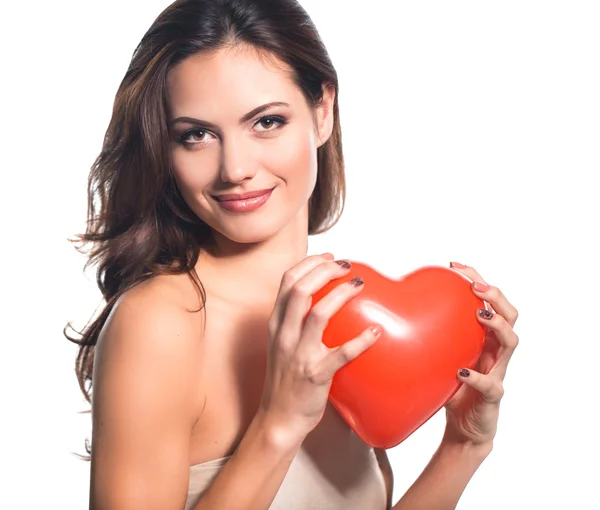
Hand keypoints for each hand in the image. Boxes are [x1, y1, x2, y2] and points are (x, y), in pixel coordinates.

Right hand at [259, 254, 380, 442]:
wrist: (279, 418)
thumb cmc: (285, 379)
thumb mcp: (282, 343)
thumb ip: (295, 321)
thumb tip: (322, 297)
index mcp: (276, 324)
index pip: (287, 281)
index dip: (309, 263)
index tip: (329, 257)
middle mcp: (284, 335)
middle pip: (300, 289)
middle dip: (325, 270)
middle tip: (347, 266)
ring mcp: (299, 355)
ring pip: (318, 314)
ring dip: (341, 294)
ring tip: (359, 285)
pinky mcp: (316, 374)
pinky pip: (343, 353)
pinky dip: (362, 340)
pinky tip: (376, 331)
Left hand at [442, 262, 518, 450]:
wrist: (463, 430)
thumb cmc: (449, 387)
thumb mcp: (437, 355)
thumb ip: (425, 334)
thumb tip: (387, 309)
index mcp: (482, 337)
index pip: (488, 300)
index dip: (476, 279)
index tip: (454, 266)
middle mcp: (494, 350)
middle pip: (510, 314)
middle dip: (495, 295)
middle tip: (475, 286)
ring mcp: (497, 372)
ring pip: (511, 342)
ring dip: (497, 325)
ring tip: (480, 315)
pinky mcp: (493, 396)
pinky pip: (490, 385)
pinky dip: (476, 376)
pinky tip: (461, 370)